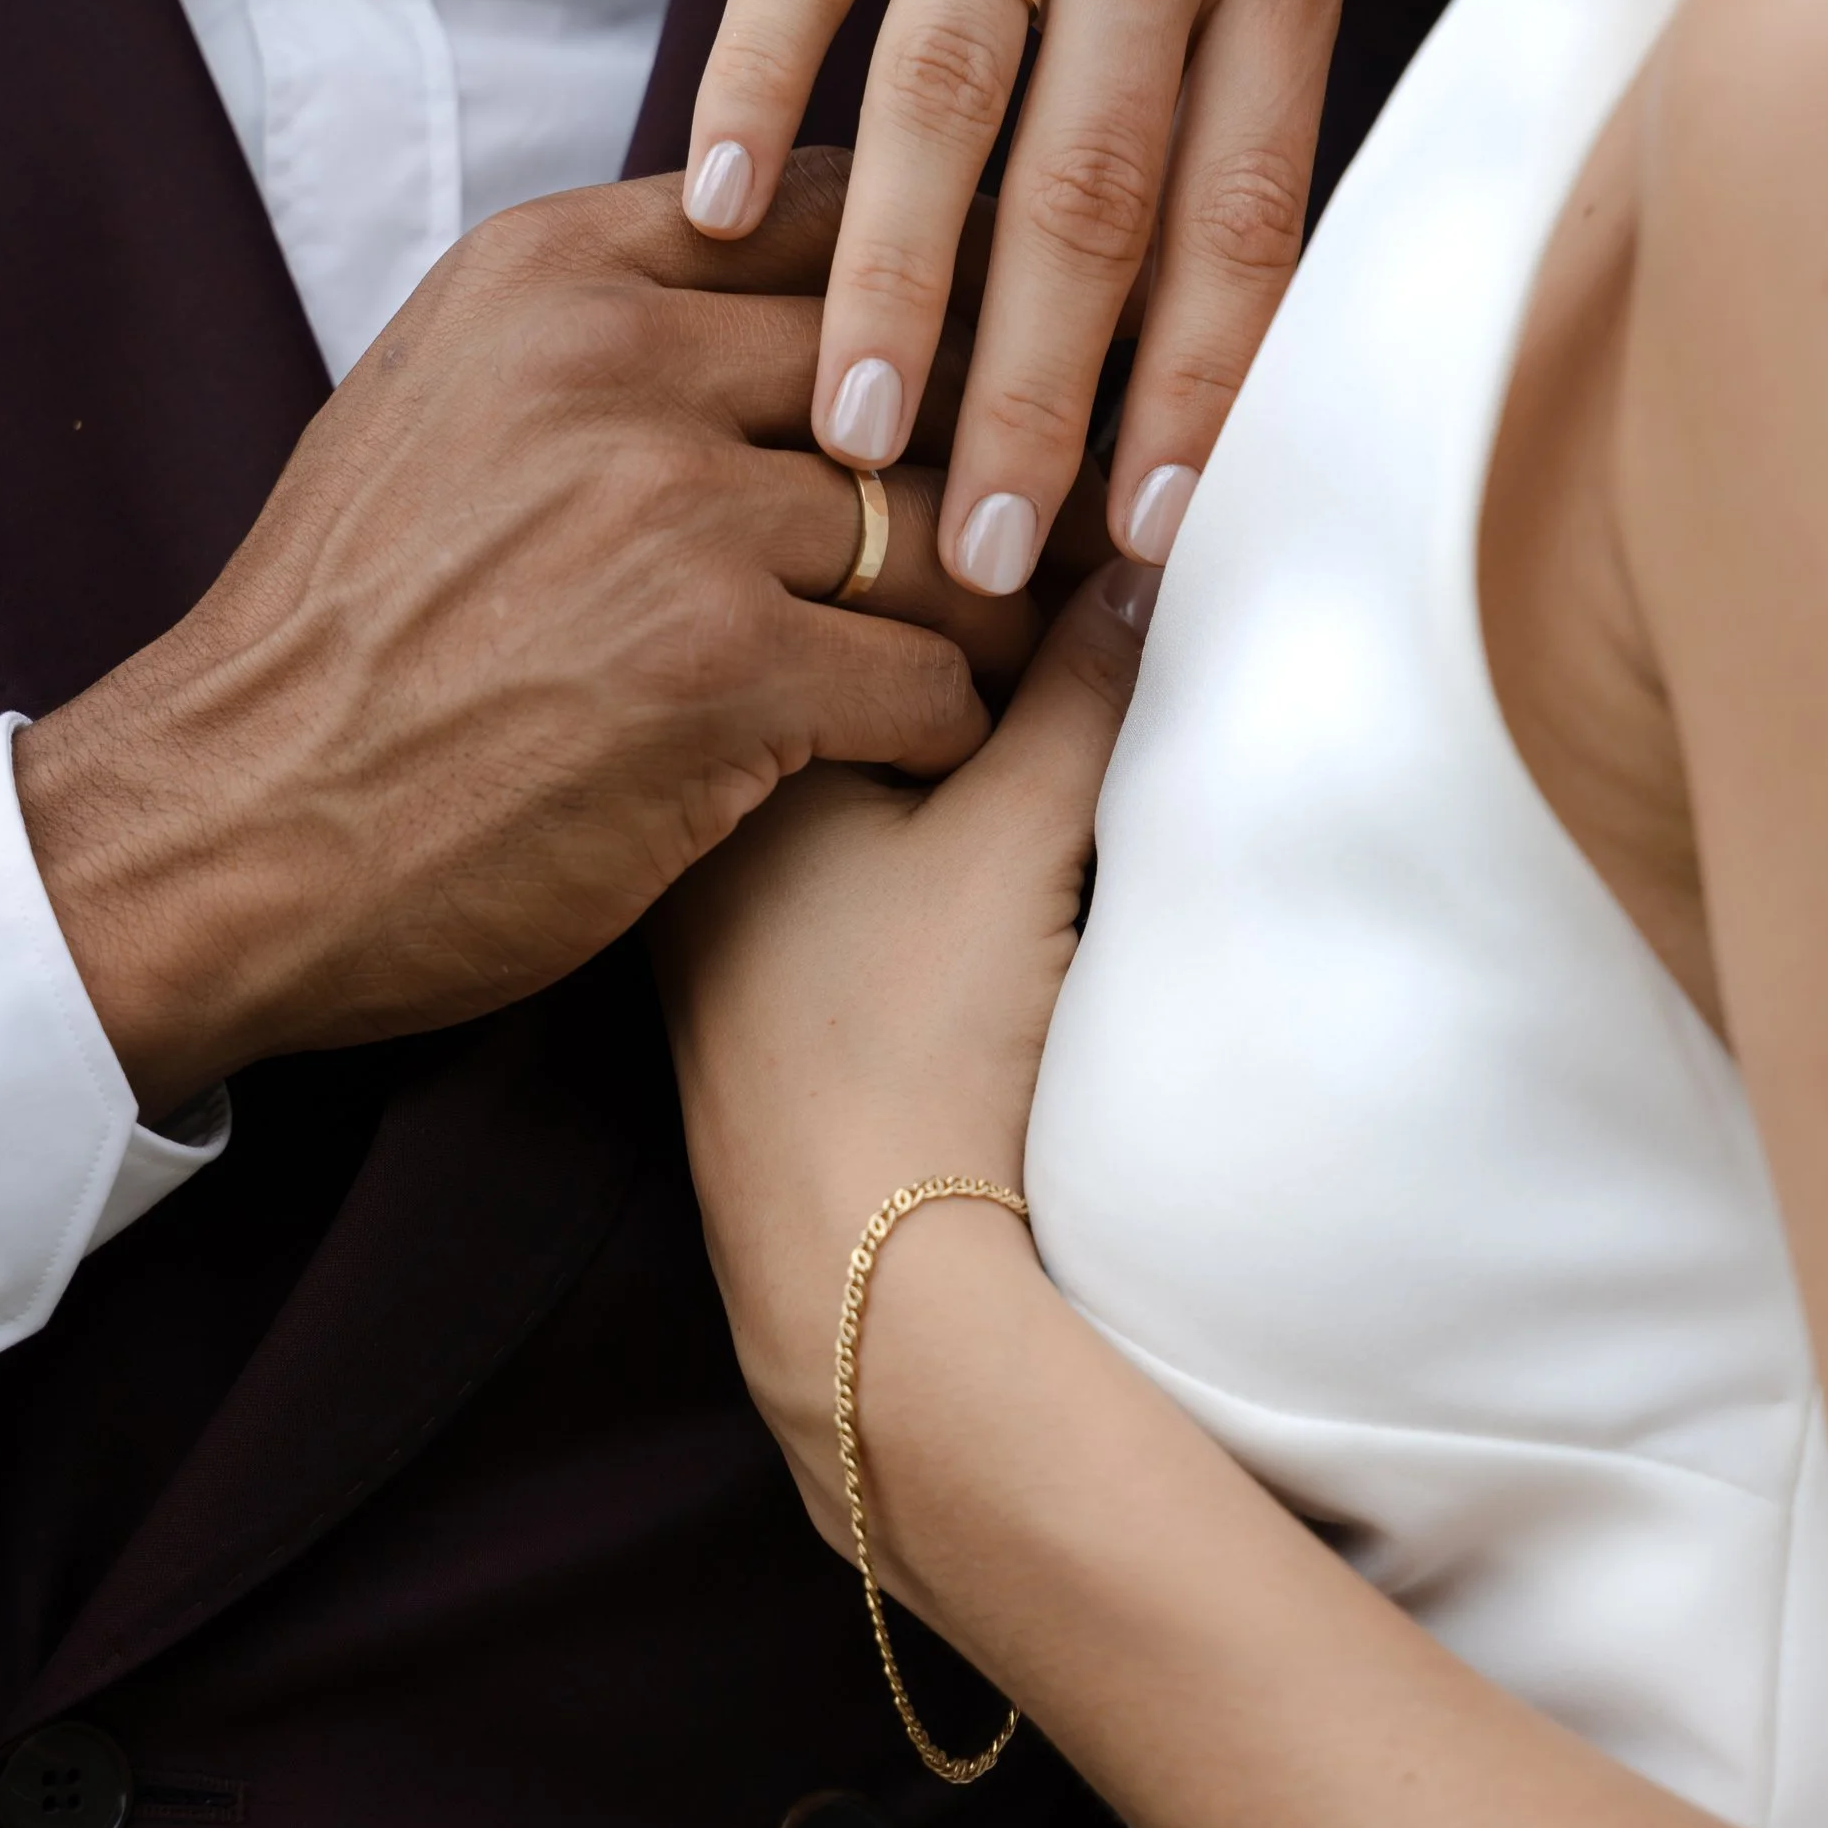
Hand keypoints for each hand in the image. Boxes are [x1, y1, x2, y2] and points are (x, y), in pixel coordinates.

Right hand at [17, 157, 1044, 1118]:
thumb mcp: (441, 401)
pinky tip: (916, 747)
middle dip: (998, 444)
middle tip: (1042, 512)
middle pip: (918, 361)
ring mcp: (675, 516)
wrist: (229, 828)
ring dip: (992, 602)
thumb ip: (601, 324)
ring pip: (949, 525)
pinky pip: (935, 677)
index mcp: (552, 275)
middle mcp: (617, 365)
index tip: (978, 353)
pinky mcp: (724, 675)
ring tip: (1001, 643)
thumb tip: (776, 280)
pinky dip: (948, 724)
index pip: (830, 206)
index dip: (933, 283)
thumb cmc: (345, 640)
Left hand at [654, 553, 1154, 1547]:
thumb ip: (1082, 682)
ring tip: (1054, 752)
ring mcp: (713, 894)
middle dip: (957, 639)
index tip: (1087, 565)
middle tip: (1084, 642)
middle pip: (838, 659)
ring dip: (942, 737)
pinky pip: (844, 848)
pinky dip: (918, 827)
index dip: (987, 562)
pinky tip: (1000, 862)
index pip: (854, 582)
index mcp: (713, 722)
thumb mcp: (1020, 827)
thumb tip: (1141, 559)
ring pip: (842, 753)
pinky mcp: (757, 977)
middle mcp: (686, 796)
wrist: (859, 1268)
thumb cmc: (910, 1037)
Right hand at [675, 0, 1349, 595]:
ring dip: (895, 274)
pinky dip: (760, 85)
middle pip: (1095, 179)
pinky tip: (720, 211)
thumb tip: (1205, 320)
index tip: (1146, 543)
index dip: (1195, 383)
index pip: (1244, 203)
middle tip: (987, 550)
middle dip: (1041, 385)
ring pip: (950, 87)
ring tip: (848, 432)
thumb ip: (1240, 70)